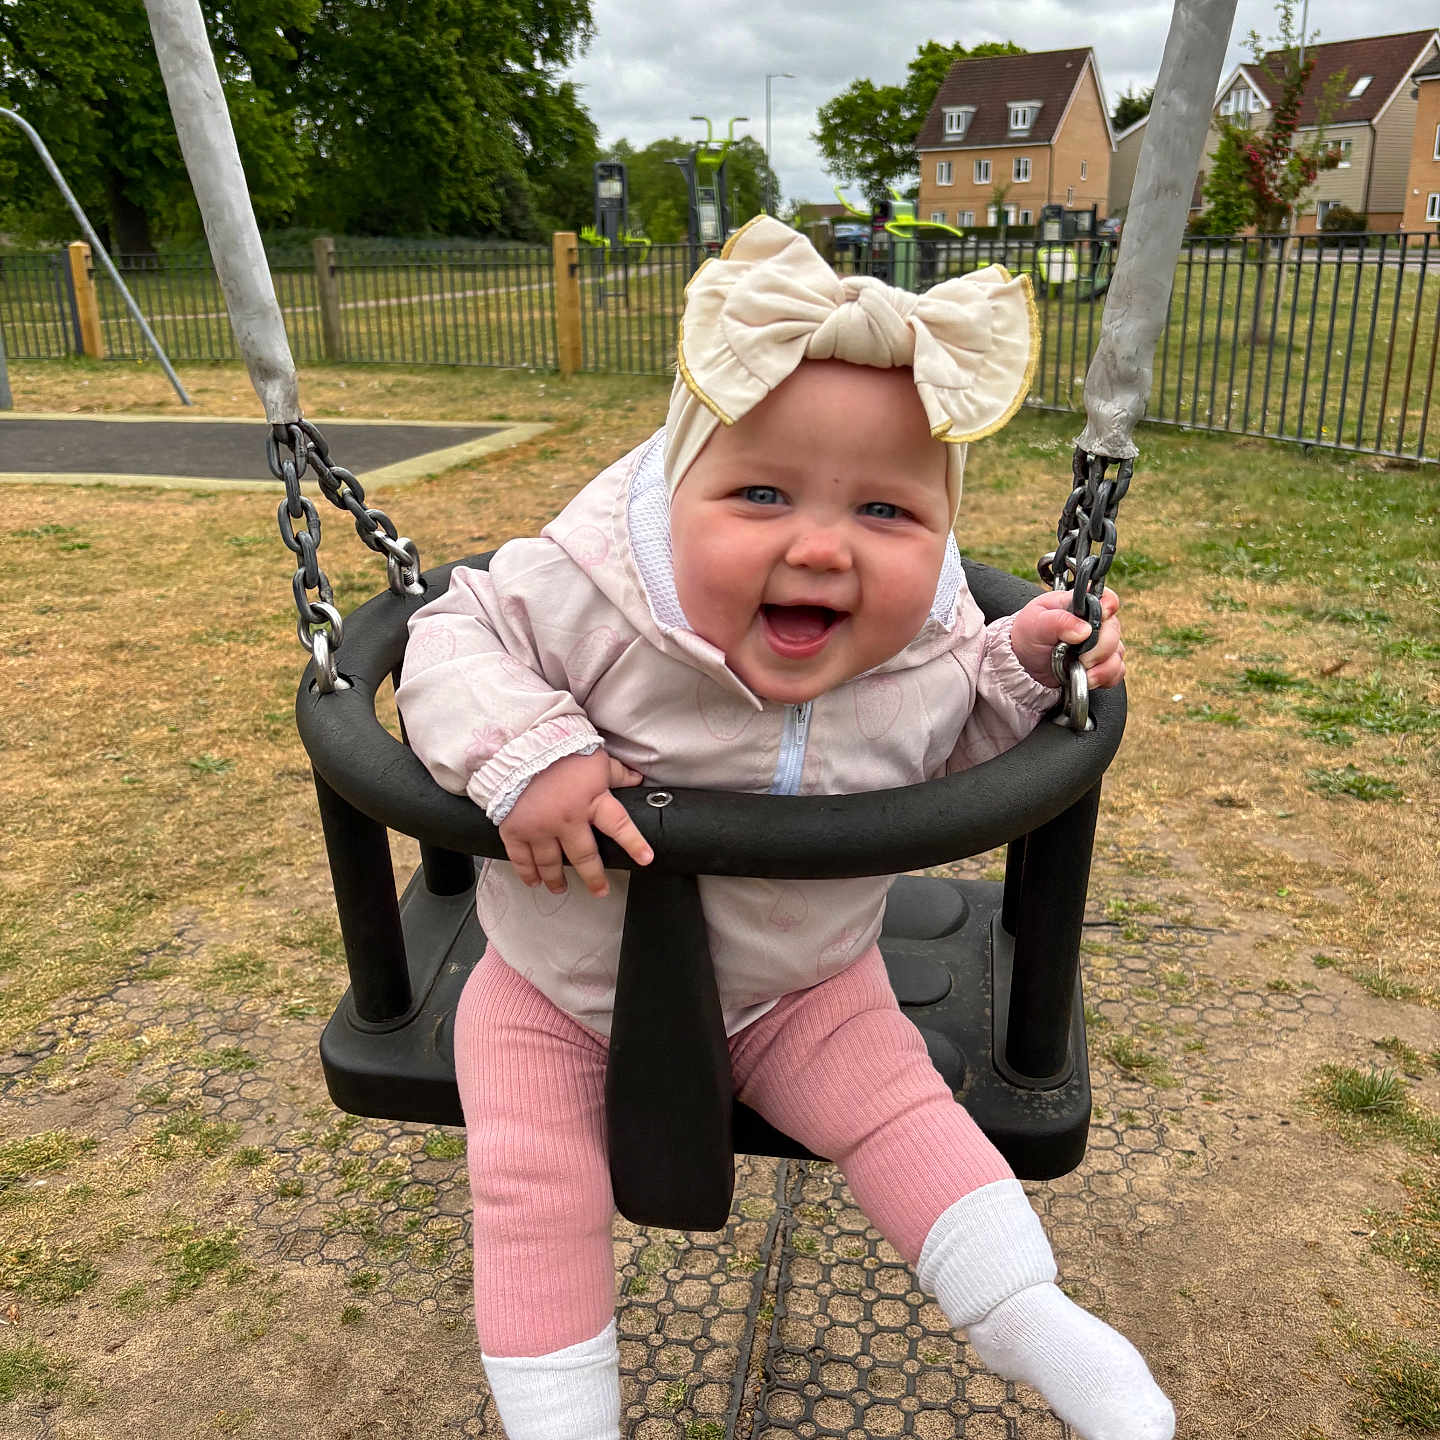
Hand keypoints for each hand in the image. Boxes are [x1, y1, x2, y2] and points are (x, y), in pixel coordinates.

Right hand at [498, 751, 651, 897]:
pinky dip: (527, 873)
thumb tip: (637, 779)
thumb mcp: (594, 757)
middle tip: (600, 890)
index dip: (634, 844)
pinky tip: (533, 881)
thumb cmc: (557, 748)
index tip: (645, 859)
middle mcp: (567, 819)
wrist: (515, 743)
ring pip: (551, 863)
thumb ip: (615, 773)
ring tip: (560, 888)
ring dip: (557, 879)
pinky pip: (521, 859)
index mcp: (591, 801)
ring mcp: (539, 828)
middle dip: (594, 877)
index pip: (619, 826)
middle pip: (584, 856)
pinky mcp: (514, 830)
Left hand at [1010, 588, 1124, 690]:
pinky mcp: (1102, 665)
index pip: (1106, 598)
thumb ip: (1058, 621)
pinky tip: (1087, 678)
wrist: (1024, 667)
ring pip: (1117, 652)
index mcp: (1079, 605)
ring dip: (1101, 666)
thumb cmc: (1029, 637)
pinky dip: (1104, 677)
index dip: (1108, 606)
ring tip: (1080, 669)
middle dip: (1099, 648)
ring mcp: (1100, 644)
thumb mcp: (1035, 623)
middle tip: (1080, 657)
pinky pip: (1116, 671)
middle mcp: (1094, 623)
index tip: (1101, 618)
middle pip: (1114, 629)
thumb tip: (1084, 630)